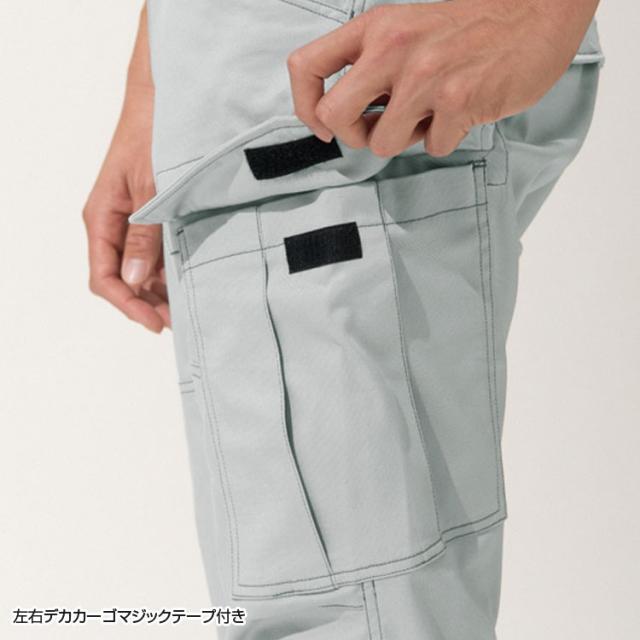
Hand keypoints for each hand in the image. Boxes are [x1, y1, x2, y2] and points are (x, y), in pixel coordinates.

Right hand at [82, 7, 168, 332]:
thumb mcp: (150, 188)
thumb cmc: (152, 136)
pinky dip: (172, 269)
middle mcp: (115, 225)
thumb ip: (145, 234)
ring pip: (142, 269)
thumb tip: (137, 280)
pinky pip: (157, 252)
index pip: (104, 277)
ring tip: (189, 306)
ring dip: (161, 290)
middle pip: (123, 279)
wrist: (166, 102)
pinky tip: (191, 279)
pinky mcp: (154, 216)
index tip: (155, 322)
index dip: (127, 304)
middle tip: (179, 321)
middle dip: (148, 303)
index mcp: (102, 218)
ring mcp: (134, 222)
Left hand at [287, 0, 598, 156]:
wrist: (540, 7)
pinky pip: (432, 146)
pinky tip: (462, 110)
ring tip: (431, 112)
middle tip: (376, 128)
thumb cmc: (472, 23)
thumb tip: (345, 114)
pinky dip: (444, 137)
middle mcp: (392, 50)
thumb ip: (374, 64)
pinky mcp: (459, 100)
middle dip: (352, 135)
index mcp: (375, 28)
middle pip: (333, 117)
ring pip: (382, 144)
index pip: (305, 66)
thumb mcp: (408, 26)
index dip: (305, 107)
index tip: (323, 124)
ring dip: (405, 139)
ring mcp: (425, 76)